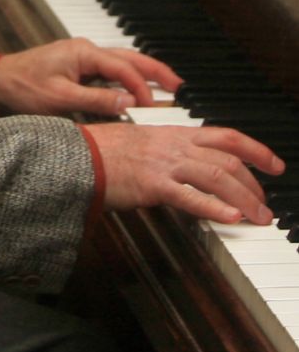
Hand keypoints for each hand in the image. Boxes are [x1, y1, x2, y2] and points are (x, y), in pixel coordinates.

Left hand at [0, 37, 181, 117]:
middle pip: (129, 57)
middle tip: (178, 84)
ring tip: (167, 85)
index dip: (140, 87)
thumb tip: (128, 104)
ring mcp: (83, 57)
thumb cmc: (24, 87)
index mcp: (83, 52)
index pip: (122, 68)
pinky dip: (127, 78)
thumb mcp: (61, 100)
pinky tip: (138, 89)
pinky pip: (110, 70)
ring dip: (144, 72)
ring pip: (122, 61)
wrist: (0, 80)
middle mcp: (86, 50)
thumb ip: (96, 101)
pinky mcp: (79, 66)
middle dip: (155, 70)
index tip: (153, 106)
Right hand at [88, 120, 284, 224]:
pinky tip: (231, 218)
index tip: (273, 164)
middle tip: (266, 205)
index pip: (225, 136)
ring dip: (245, 198)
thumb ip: (167, 151)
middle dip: (254, 184)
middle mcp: (174, 144)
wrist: (78, 155)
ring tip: (259, 218)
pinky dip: (215, 208)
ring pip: (217, 176)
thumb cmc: (102, 151)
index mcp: (173, 133)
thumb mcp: (141, 143)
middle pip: (228, 159)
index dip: (254, 149)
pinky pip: (190, 196)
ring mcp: (165, 163)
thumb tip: (187, 167)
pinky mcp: (153, 184)